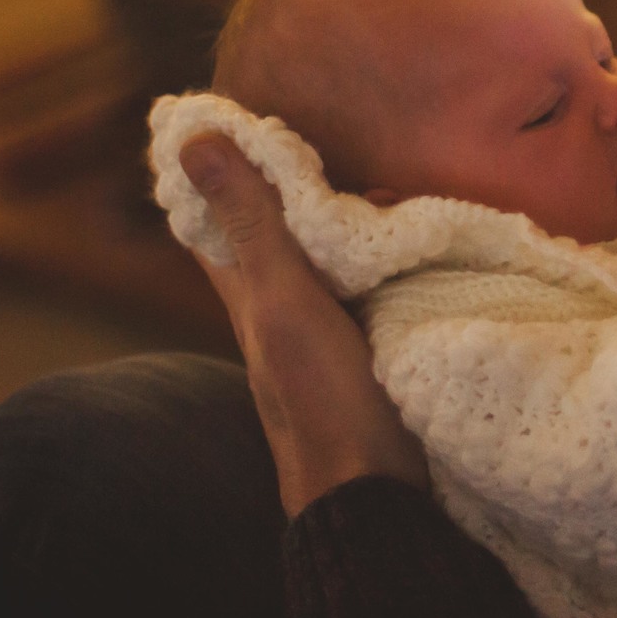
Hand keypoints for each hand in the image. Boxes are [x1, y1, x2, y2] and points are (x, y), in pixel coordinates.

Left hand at [180, 134, 429, 515]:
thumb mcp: (284, 302)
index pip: (217, 220)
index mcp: (249, 298)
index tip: (222, 120)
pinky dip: (387, 257)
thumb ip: (253, 225)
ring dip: (351, 221)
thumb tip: (196, 140)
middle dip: (297, 188)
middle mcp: (283, 314)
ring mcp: (330, 337)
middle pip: (280, 235)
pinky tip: (420, 245)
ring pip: (330, 260)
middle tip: (323, 145)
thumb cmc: (324, 400)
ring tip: (386, 185)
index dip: (216, 171)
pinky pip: (374, 287)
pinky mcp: (376, 351)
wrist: (377, 497)